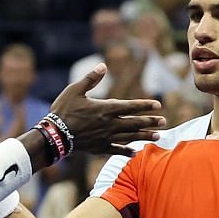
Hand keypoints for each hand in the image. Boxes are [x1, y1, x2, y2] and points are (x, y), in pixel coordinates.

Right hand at [49, 64, 166, 157]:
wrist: (54, 135)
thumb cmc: (63, 110)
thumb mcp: (75, 90)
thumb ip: (91, 79)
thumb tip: (103, 65)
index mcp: (105, 109)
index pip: (130, 106)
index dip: (145, 106)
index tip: (158, 105)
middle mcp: (109, 124)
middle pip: (134, 123)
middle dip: (150, 122)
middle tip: (164, 122)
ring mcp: (105, 137)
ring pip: (129, 137)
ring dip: (144, 136)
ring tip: (157, 136)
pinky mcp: (99, 148)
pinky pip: (116, 150)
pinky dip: (126, 151)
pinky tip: (135, 152)